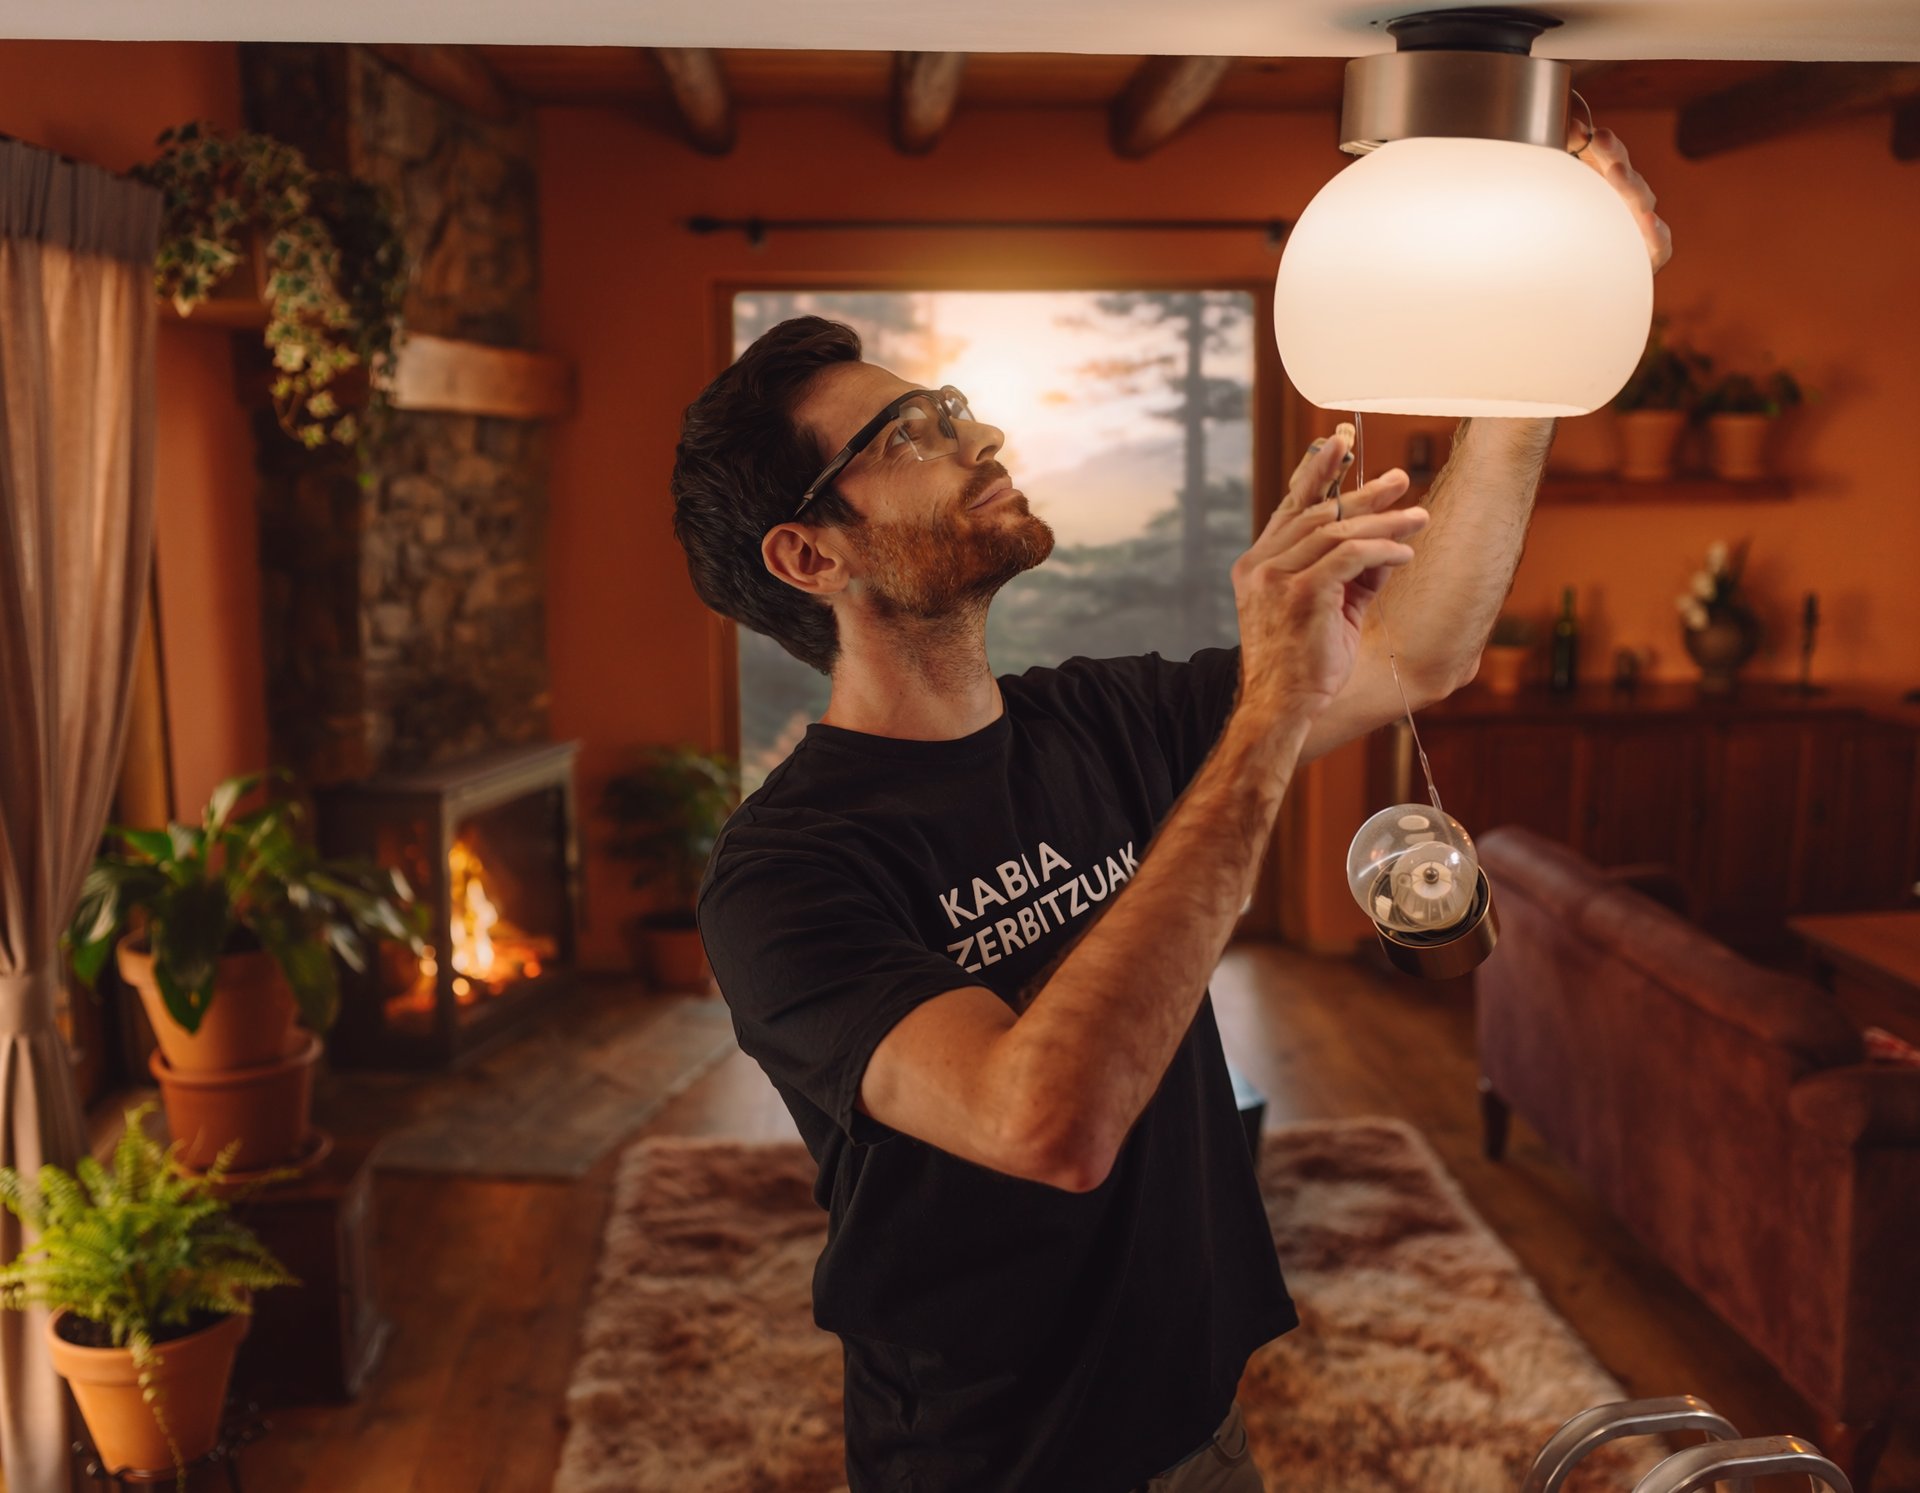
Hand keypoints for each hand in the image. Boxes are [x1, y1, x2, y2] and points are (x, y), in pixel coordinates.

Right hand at [1231, 429, 1422, 721]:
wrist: (1283, 706)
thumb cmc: (1305, 662)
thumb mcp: (1330, 607)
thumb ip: (1352, 571)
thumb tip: (1389, 540)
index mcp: (1258, 563)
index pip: (1291, 505)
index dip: (1317, 471)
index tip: (1341, 442)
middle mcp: (1261, 565)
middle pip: (1318, 511)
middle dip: (1363, 492)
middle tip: (1401, 478)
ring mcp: (1276, 579)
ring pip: (1336, 530)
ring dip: (1384, 521)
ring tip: (1418, 518)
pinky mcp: (1300, 596)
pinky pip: (1348, 558)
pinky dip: (1382, 551)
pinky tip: (1406, 554)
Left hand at [1571, 123, 1671, 273]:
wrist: (1586, 283)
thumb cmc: (1579, 233)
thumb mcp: (1570, 196)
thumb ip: (1570, 161)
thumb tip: (1571, 125)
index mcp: (1612, 183)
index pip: (1610, 155)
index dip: (1599, 141)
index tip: (1581, 129)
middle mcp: (1630, 200)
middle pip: (1626, 173)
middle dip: (1612, 154)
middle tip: (1600, 140)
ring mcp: (1642, 224)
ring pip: (1641, 201)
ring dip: (1629, 186)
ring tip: (1617, 172)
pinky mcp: (1652, 252)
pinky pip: (1659, 242)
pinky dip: (1655, 232)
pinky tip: (1648, 221)